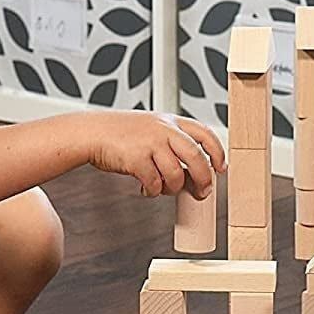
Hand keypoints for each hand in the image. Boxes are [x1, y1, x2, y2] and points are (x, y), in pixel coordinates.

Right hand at [86, 112, 225, 197]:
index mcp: (171, 121)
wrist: (92, 133)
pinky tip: (146, 188)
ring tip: (164, 189)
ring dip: (173, 188)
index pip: (205, 133)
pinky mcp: (136, 158)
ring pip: (176, 174)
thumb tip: (193, 172)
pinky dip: (153, 191)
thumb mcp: (152, 128)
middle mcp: (164, 130)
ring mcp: (150, 143)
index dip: (217, 152)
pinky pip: (154, 183)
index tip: (221, 167)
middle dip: (203, 178)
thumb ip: (172, 143)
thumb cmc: (122, 134)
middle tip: (202, 191)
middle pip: (196, 157)